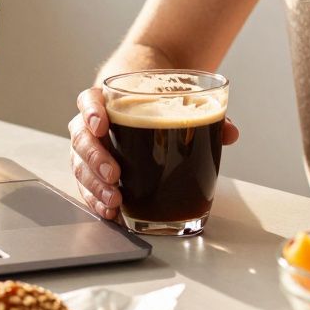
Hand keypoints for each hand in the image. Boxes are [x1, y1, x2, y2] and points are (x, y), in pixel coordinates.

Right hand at [69, 86, 240, 219]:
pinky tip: (109, 212)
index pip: (88, 100)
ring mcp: (92, 147)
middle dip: (95, 160)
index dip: (91, 112)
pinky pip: (87, 185)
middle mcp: (93, 123)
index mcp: (108, 99)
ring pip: (81, 166)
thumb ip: (204, 112)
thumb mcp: (179, 98)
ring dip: (94, 186)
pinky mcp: (96, 170)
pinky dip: (95, 199)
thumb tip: (229, 133)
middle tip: (115, 175)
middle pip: (82, 139)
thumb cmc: (158, 99)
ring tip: (114, 201)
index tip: (102, 125)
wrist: (146, 97)